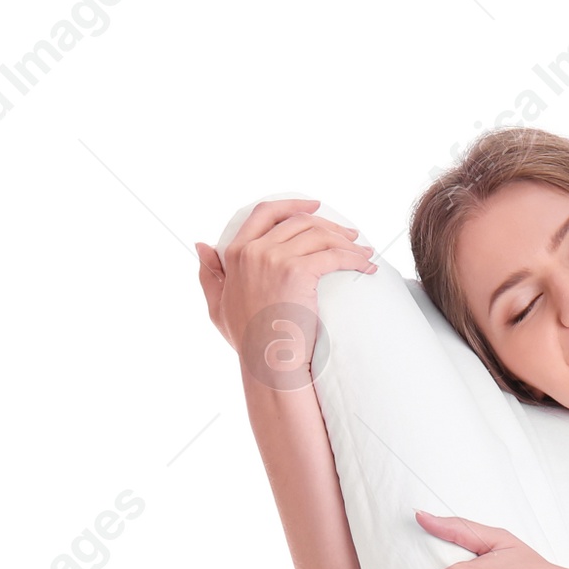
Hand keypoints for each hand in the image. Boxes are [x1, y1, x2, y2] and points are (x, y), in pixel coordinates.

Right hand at [193, 197, 376, 388]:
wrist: (267, 363)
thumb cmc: (247, 342)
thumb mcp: (217, 305)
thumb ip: (209, 273)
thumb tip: (201, 245)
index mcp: (235, 253)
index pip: (265, 212)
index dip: (292, 204)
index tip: (315, 205)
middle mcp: (254, 250)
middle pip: (298, 221)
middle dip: (329, 225)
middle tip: (351, 236)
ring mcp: (274, 258)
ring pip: (319, 235)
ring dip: (346, 242)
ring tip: (363, 253)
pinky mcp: (297, 271)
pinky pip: (334, 255)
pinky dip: (354, 259)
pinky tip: (367, 268)